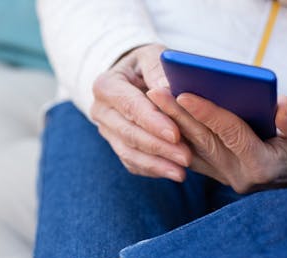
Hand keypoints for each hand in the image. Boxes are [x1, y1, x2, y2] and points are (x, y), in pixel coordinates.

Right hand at [91, 44, 191, 180]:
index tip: (175, 133)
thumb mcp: (153, 56)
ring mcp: (106, 131)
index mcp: (106, 85)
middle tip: (186, 156)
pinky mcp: (115, 145)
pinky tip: (172, 173)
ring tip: (182, 172)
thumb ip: (159, 70)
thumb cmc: (146, 65)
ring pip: (128, 152)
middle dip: (158, 146)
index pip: (129, 105)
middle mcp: (101, 110)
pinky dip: (152, 169)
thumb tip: (168, 92)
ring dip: (156, 163)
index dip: (152, 121)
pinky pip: (131, 162)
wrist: (132, 78)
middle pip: (128, 132)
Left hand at [148, 88, 286, 192]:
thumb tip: (280, 103)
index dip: (207, 113)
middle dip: (176, 115)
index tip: (184, 93)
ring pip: (190, 148)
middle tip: (154, 92)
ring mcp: (222, 177)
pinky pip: (188, 155)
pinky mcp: (213, 174)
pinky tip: (157, 118)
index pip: (229, 134)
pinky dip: (173, 137)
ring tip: (152, 100)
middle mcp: (236, 175)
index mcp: (260, 165)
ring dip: (170, 124)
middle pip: (202, 140)